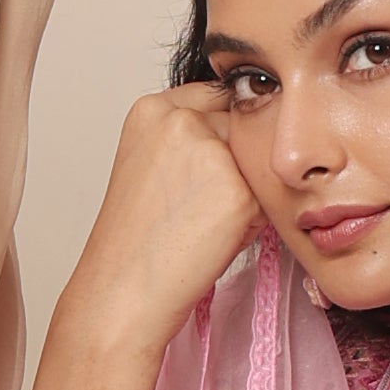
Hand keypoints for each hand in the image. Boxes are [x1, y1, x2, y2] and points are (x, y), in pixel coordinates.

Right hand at [58, 85, 262, 367]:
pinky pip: (266, 196)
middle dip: (236, 162)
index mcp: (152, 108)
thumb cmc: (136, 239)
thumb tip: (247, 125)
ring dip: (246, 191)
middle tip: (200, 205)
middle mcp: (180, 119)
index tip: (209, 170)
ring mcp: (210, 151)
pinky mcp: (237, 190)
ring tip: (205, 223)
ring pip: (257, 161)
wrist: (122, 291)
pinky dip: (252, 221)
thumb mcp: (149, 164)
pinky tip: (215, 238)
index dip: (221, 136)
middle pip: (241, 127)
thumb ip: (190, 134)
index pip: (217, 97)